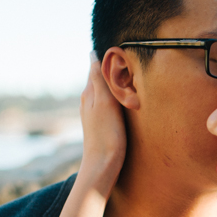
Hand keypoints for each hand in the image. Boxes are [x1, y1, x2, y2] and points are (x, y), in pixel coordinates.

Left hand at [77, 59, 125, 193]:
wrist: (102, 165)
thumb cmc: (107, 134)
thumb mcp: (105, 102)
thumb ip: (100, 79)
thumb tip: (92, 54)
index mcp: (89, 93)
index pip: (96, 67)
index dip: (107, 58)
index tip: (120, 51)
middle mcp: (88, 101)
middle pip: (99, 78)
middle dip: (111, 69)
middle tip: (128, 61)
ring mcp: (93, 114)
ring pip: (104, 91)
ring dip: (114, 83)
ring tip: (128, 77)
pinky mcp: (100, 124)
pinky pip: (107, 103)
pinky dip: (115, 97)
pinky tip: (123, 100)